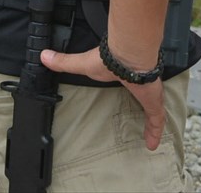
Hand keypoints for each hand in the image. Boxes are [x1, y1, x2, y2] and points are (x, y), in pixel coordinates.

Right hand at [40, 47, 165, 149]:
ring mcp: (149, 94)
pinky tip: (152, 145)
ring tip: (150, 137)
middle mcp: (140, 83)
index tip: (131, 88)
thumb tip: (43, 55)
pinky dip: (155, 132)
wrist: (128, 57)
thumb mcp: (82, 64)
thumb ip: (65, 62)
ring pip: (153, 110)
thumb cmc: (107, 59)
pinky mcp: (153, 103)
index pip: (130, 80)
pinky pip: (156, 120)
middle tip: (144, 115)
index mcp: (125, 73)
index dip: (131, 85)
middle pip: (145, 97)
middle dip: (146, 105)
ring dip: (152, 123)